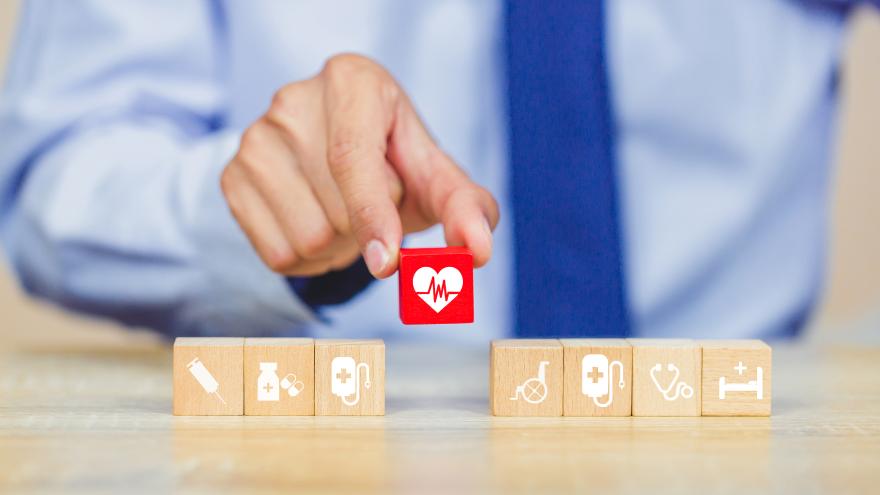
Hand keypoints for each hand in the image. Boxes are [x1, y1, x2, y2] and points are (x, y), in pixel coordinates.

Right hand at [221, 54, 498, 277]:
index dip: (372, 214)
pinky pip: (277, 255)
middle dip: (368, 230)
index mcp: (351, 81)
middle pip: (335, 212)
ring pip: (306, 240)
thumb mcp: (435, 177)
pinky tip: (317, 225)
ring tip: (345, 215)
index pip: (351, 156)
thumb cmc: (396, 163)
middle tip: (374, 206)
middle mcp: (293, 100)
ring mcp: (254, 138)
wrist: (339, 157)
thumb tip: (476, 250)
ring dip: (339, 250)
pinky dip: (308, 260)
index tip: (389, 262)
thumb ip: (466, 208)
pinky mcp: (231, 175)